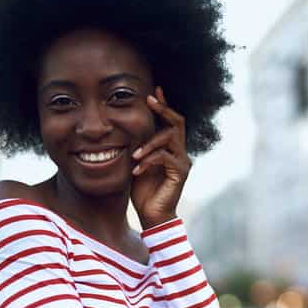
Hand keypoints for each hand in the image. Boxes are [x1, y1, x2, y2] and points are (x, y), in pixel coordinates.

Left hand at [130, 86, 191, 228]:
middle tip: (149, 100)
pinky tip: (137, 170)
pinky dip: (148, 161)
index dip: (163, 105)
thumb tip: (125, 129)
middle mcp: (180, 153)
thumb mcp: (137, 163)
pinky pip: (164, 158)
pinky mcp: (180, 174)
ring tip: (134, 155)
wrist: (152, 217)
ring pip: (170, 138)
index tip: (153, 90)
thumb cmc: (143, 192)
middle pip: (177, 122)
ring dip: (149, 143)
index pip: (170, 121)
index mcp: (170, 149)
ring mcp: (182, 163)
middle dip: (163, 109)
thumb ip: (138, 147)